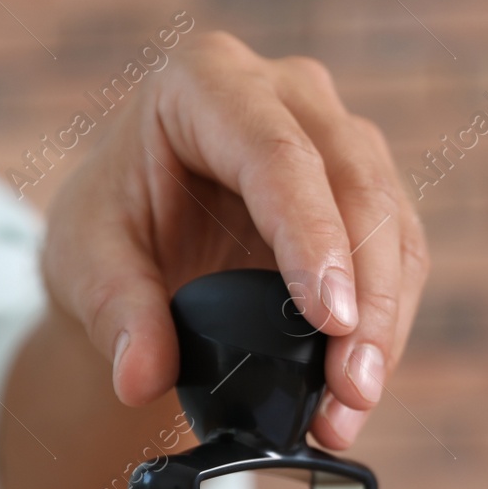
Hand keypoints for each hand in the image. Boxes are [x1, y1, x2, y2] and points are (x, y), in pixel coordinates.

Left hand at [41, 31, 427, 448]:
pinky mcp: (370, 190)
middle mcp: (288, 94)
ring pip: (393, 226)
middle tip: (350, 390)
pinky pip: (401, 257)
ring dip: (385, 324)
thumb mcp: (86, 260)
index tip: (332, 324)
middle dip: (367, 299)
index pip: (278, 157)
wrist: (144, 231)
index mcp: (206, 83)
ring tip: (351, 406)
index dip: (314, 241)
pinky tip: (359, 389)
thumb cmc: (114, 225)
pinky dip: (387, 327)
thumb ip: (115, 313)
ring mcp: (340, 136)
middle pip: (357, 187)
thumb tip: (140, 377)